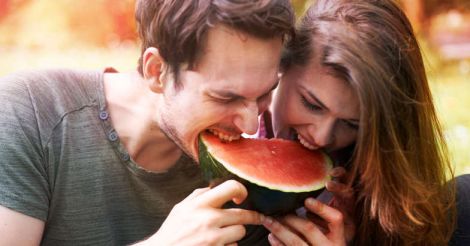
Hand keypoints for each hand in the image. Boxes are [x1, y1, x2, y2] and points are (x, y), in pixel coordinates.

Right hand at [138, 180, 264, 245]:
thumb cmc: (172, 231)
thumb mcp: (181, 208)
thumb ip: (199, 195)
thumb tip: (215, 186)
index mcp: (199, 204)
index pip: (231, 187)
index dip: (241, 190)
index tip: (241, 197)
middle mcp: (208, 220)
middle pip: (243, 215)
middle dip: (252, 216)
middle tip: (256, 216)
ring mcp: (214, 239)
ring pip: (241, 232)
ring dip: (236, 233)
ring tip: (223, 233)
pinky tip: (216, 245)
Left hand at [262, 167, 354, 245]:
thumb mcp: (334, 238)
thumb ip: (326, 222)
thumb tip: (307, 197)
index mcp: (340, 238)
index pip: (336, 218)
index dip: (321, 208)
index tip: (307, 200)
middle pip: (309, 227)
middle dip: (290, 217)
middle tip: (277, 208)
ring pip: (295, 241)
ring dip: (278, 228)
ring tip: (267, 219)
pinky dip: (278, 244)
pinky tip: (271, 236)